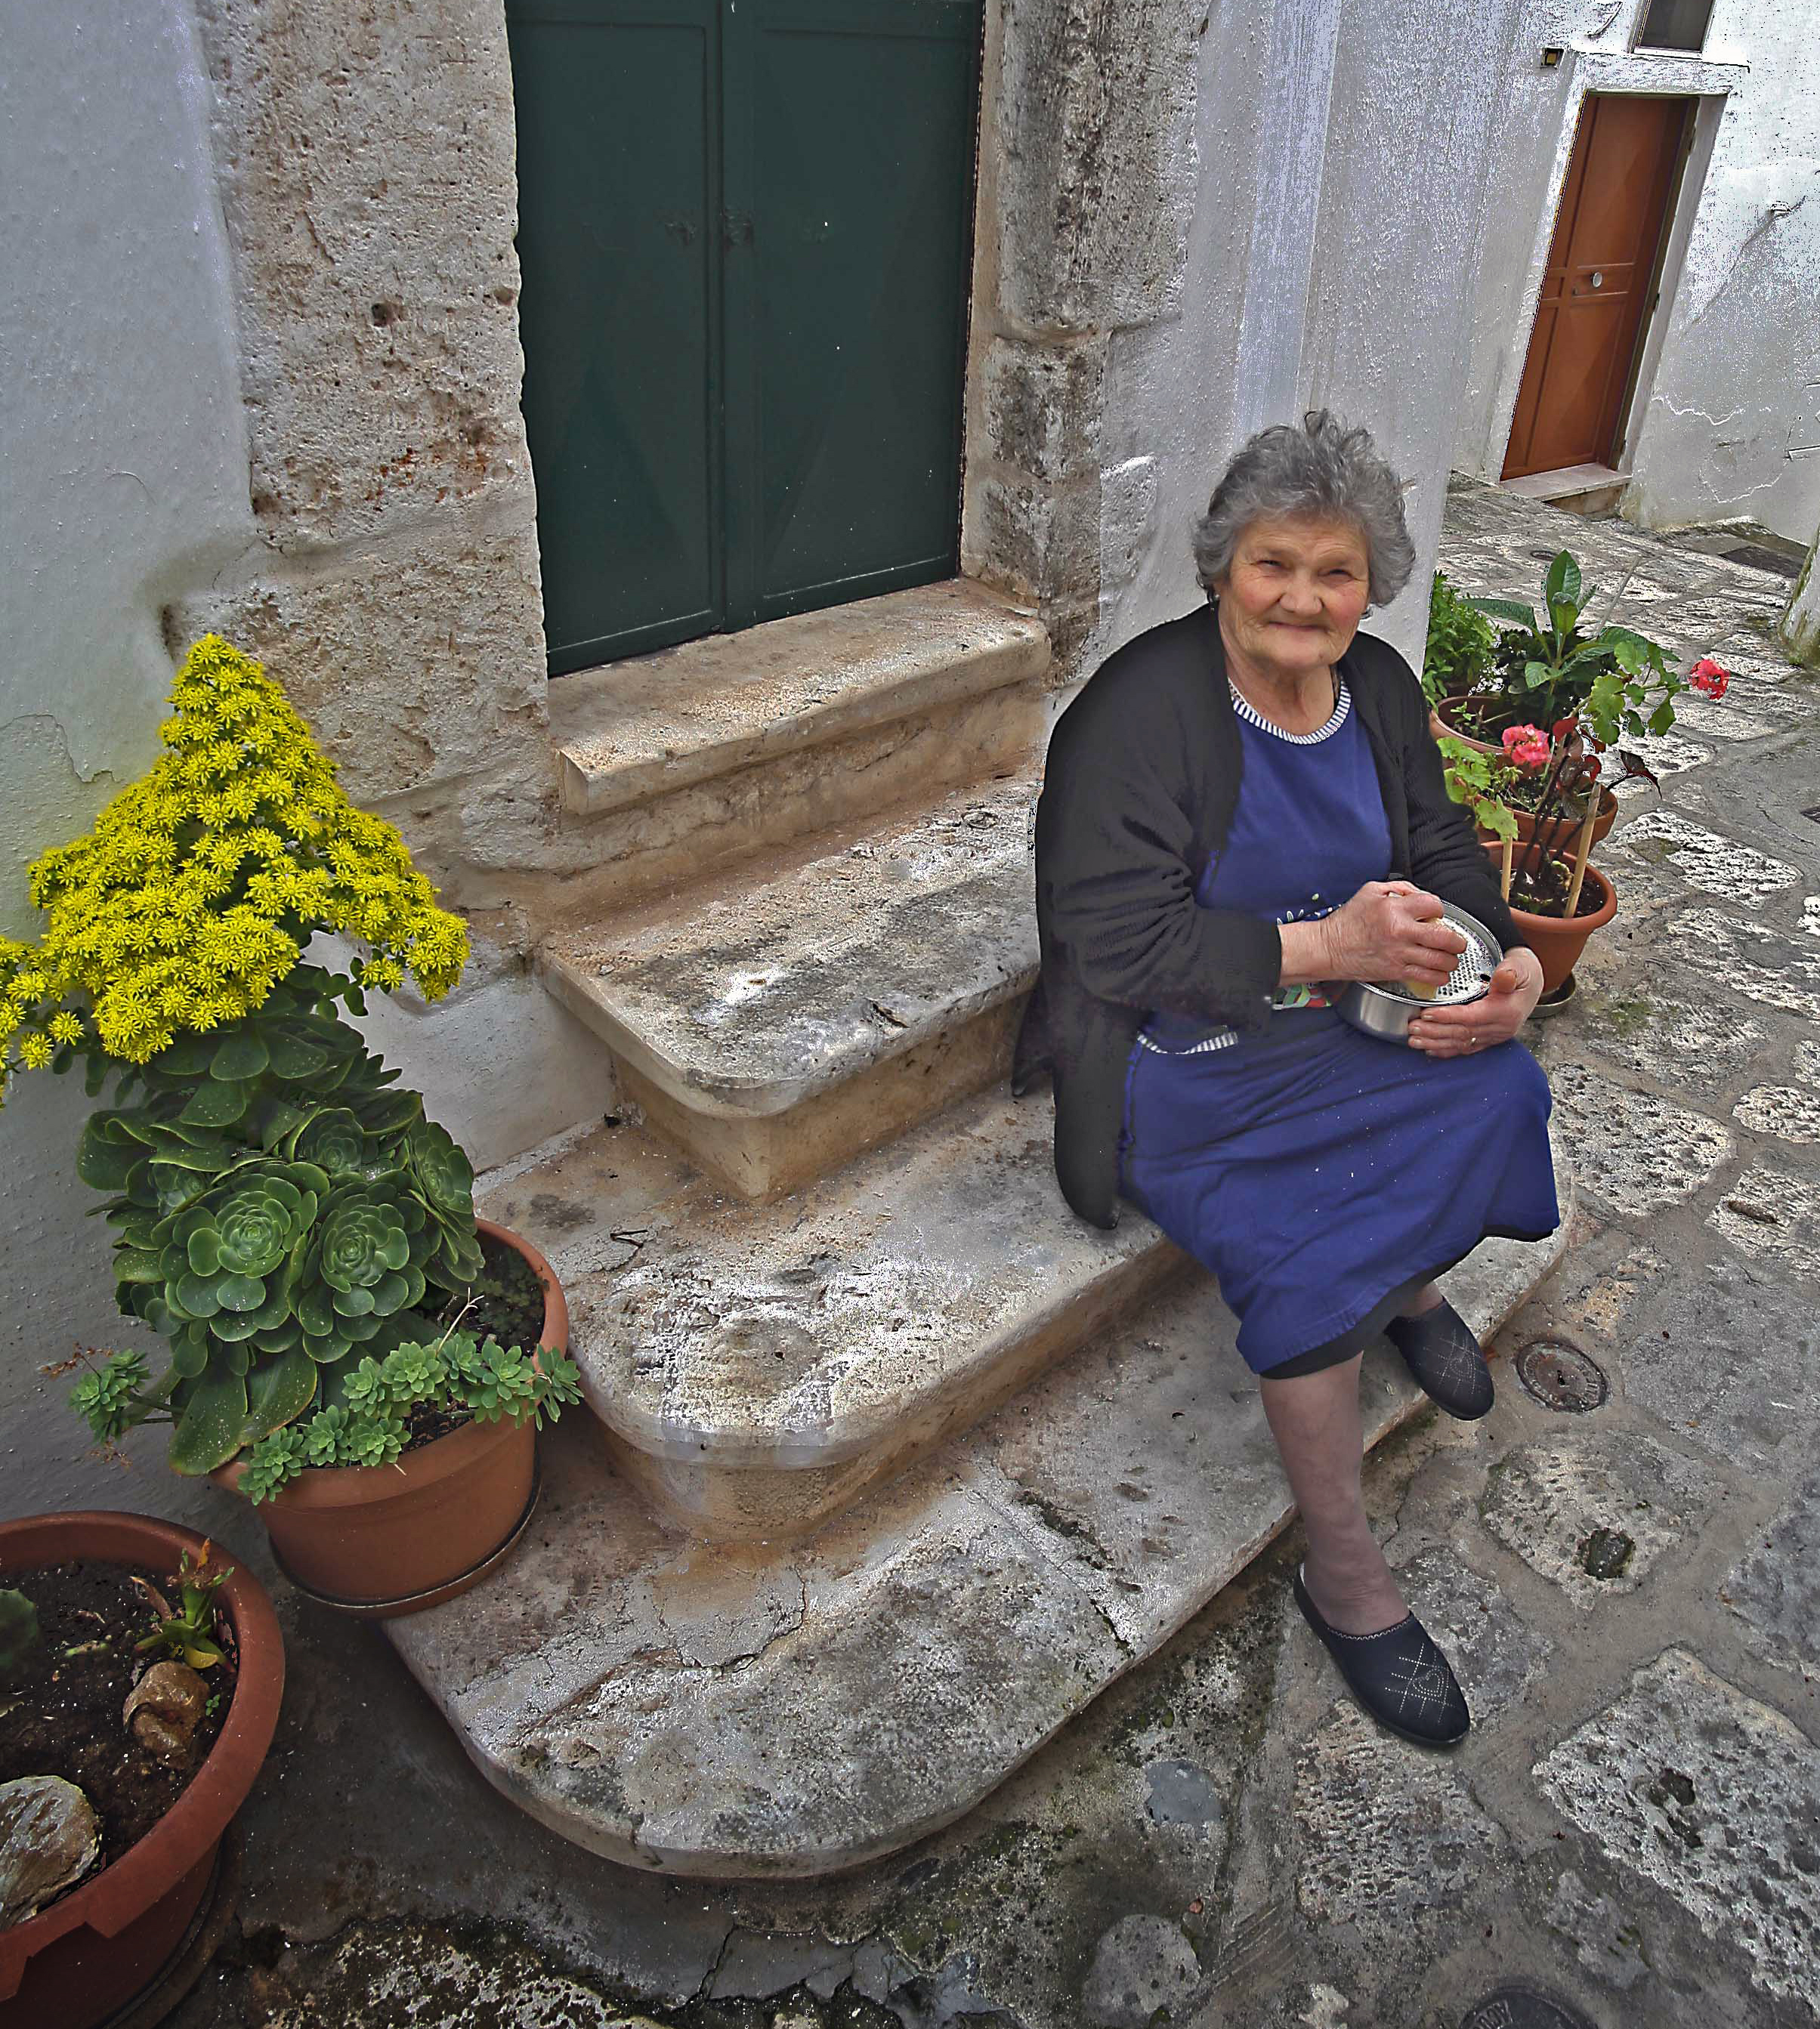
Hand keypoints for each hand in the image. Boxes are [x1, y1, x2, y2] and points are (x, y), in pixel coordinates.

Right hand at [1316, 881, 1468, 988]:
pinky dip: (1440, 977)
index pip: (1434, 904)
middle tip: (1457, 942)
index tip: (1437, 914)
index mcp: (1394, 909)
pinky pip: (1427, 977)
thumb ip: (1399, 888)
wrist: (1328, 949)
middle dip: (1458, 941)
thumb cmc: (1347, 921)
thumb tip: (1419, 894)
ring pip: (1440, 960)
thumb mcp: (1370, 891)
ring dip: (1451, 960)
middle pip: (1445, 937)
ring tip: (1450, 958)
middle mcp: (1400, 932)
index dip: (1440, 909)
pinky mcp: (1396, 972)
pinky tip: (1439, 973)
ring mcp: (1399, 954)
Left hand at [1407, 947, 1543, 1056]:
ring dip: (1436, 1043)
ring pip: (1462, 1043)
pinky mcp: (1489, 1039)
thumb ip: (1509, 973)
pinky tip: (1431, 1049)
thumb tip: (1503, 977)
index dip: (1448, 1017)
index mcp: (1507, 1011)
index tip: (1427, 1013)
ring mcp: (1495, 1036)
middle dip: (1435, 1032)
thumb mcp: (1520, 965)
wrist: (1530, 982)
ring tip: (1415, 1040)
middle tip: (1413, 1028)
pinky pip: (1466, 1048)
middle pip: (1463, 1033)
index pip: (1472, 1017)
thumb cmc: (1522, 971)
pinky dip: (1447, 1050)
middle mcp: (1502, 1028)